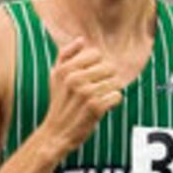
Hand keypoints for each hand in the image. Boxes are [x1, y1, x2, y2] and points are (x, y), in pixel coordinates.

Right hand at [41, 38, 123, 153]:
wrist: (56, 133)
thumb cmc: (59, 103)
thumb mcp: (55, 77)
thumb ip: (65, 55)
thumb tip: (81, 39)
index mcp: (65, 70)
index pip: (96, 54)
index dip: (96, 66)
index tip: (89, 78)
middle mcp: (75, 79)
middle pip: (109, 67)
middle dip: (106, 79)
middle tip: (95, 91)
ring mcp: (86, 93)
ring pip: (115, 81)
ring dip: (110, 91)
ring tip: (98, 99)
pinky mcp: (96, 107)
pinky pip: (117, 96)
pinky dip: (113, 102)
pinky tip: (102, 107)